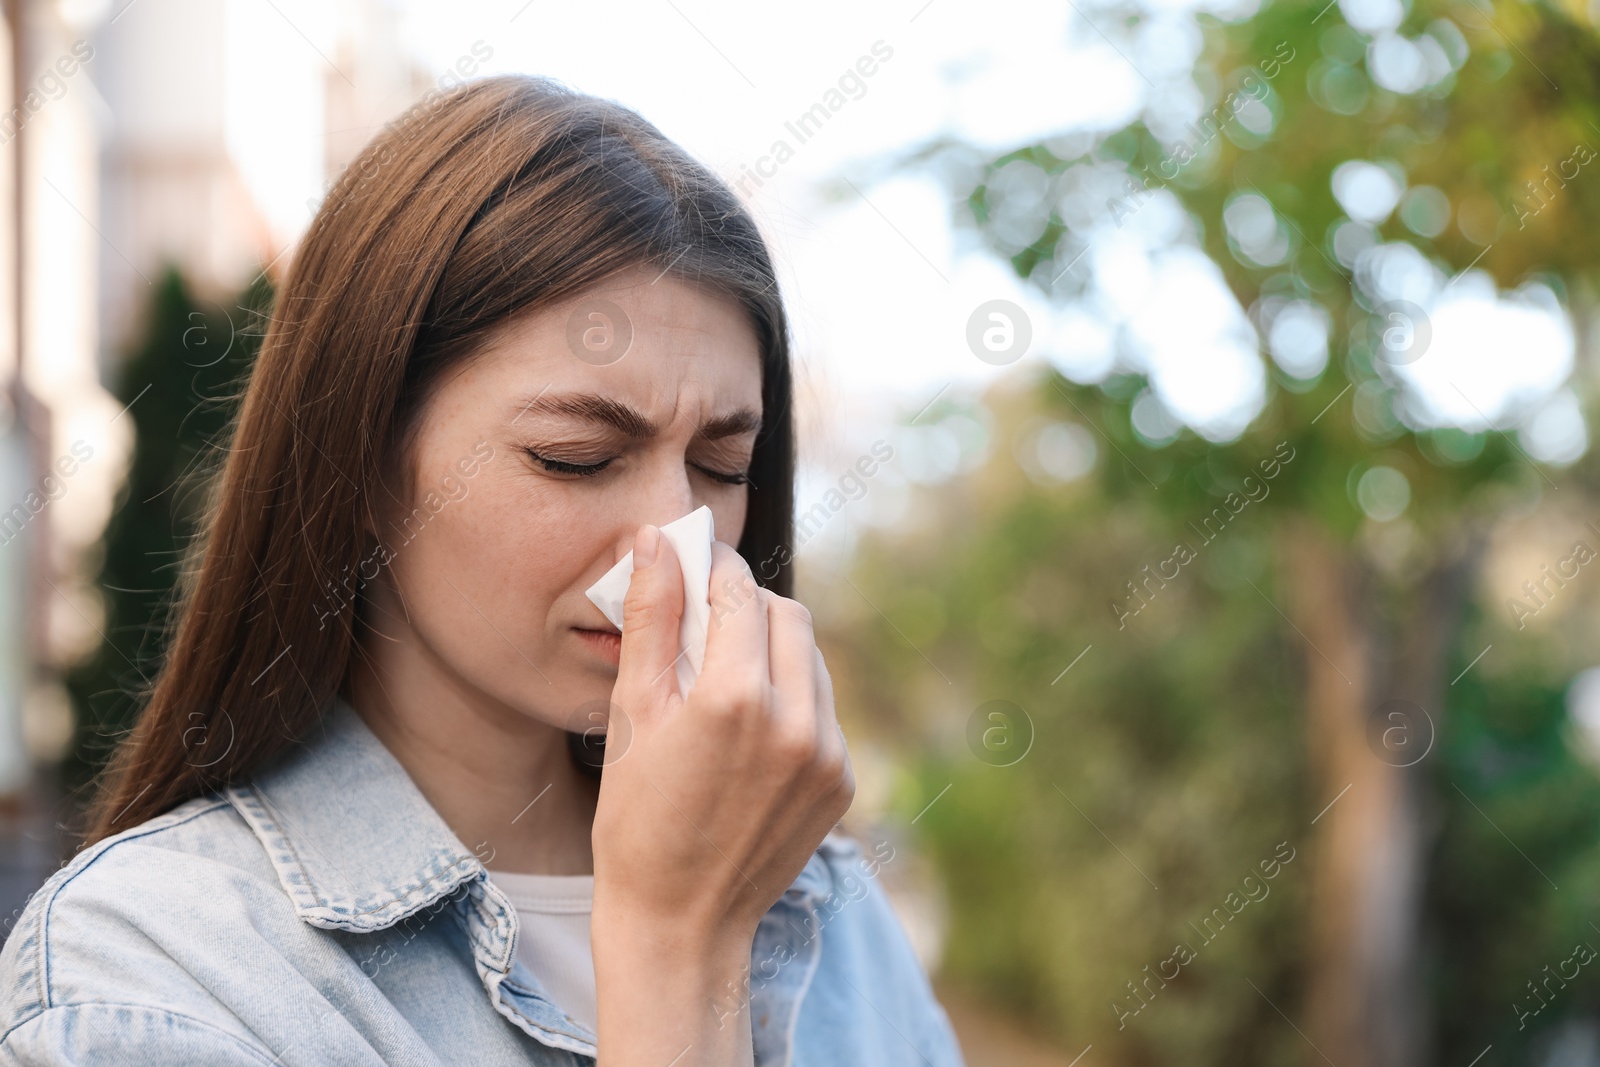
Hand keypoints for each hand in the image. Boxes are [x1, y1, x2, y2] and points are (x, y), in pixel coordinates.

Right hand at [589, 524, 853, 1063]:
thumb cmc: (637, 821)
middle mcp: (795, 720)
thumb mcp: (632, 715)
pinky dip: (792, 698)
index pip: (739, 593)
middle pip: (787, 615)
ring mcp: (827, 753)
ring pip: (812, 658)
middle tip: (706, 623)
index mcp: (735, 698)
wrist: (681, 922)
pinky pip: (823, 708)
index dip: (714, 570)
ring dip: (774, 650)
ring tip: (725, 679)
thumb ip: (652, 620)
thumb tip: (656, 542)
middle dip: (748, 607)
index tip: (695, 565)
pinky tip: (750, 729)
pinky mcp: (843, 780)